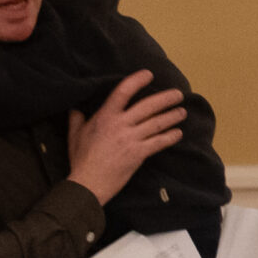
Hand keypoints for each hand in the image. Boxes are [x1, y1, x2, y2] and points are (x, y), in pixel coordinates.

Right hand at [66, 70, 184, 205]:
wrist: (88, 183)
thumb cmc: (81, 159)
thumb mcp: (75, 134)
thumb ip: (77, 119)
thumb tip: (75, 108)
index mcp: (105, 116)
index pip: (123, 91)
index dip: (137, 81)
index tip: (149, 75)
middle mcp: (120, 124)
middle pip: (148, 106)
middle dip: (166, 99)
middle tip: (178, 94)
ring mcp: (131, 139)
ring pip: (156, 123)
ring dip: (172, 117)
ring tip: (182, 112)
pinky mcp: (138, 154)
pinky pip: (158, 142)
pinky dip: (170, 137)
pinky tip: (178, 134)